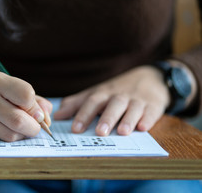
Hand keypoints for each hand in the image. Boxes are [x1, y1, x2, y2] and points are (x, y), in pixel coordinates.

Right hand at [0, 70, 52, 140]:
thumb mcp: (5, 85)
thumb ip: (30, 98)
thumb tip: (47, 114)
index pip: (26, 95)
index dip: (35, 107)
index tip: (35, 112)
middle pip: (19, 120)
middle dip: (33, 128)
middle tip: (33, 127)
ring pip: (9, 134)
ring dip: (20, 135)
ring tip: (17, 127)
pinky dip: (6, 136)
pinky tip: (1, 127)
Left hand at [53, 66, 168, 135]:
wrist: (149, 78)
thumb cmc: (115, 91)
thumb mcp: (95, 93)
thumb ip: (76, 104)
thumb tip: (56, 116)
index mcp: (103, 94)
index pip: (91, 102)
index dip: (83, 115)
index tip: (75, 129)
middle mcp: (119, 96)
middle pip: (112, 105)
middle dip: (106, 118)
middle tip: (100, 132)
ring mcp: (137, 100)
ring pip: (132, 108)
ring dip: (128, 120)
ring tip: (122, 132)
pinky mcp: (154, 105)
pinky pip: (151, 112)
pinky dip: (148, 119)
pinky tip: (144, 127)